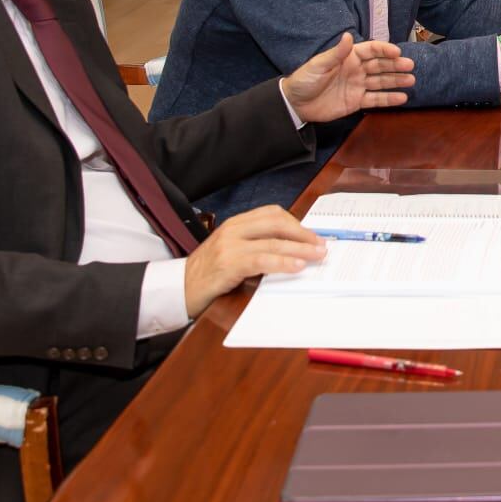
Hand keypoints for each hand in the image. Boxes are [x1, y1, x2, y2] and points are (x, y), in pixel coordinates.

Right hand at [183, 206, 326, 316]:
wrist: (179, 287)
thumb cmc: (209, 272)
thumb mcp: (231, 250)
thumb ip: (255, 244)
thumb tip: (292, 248)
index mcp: (236, 223)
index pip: (272, 213)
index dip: (296, 223)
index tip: (312, 234)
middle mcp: (233, 230)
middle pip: (276, 223)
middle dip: (303, 233)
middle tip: (321, 244)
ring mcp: (230, 245)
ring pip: (273, 241)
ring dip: (300, 248)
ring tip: (317, 255)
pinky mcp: (228, 263)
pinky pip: (262, 259)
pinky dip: (283, 261)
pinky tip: (296, 266)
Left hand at [282, 33, 414, 122]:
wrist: (296, 104)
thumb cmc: (305, 79)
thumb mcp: (319, 64)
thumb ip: (336, 53)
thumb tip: (348, 36)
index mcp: (349, 57)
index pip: (371, 50)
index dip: (384, 50)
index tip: (397, 52)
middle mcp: (357, 69)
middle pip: (380, 65)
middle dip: (395, 65)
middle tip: (410, 66)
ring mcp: (358, 86)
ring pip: (381, 82)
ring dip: (396, 80)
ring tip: (411, 80)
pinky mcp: (357, 101)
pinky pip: (376, 99)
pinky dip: (389, 99)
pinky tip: (402, 97)